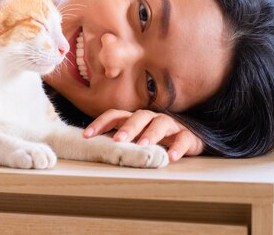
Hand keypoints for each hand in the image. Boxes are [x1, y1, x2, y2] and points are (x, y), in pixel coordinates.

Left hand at [83, 109, 204, 161]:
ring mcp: (169, 125)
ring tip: (143, 145)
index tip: (86, 135)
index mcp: (134, 118)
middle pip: (138, 117)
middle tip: (117, 140)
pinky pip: (183, 139)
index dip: (101, 123)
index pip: (115, 116)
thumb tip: (90, 149)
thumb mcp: (134, 139)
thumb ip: (117, 141)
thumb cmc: (154, 139)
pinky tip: (171, 157)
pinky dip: (178, 147)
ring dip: (151, 134)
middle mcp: (150, 118)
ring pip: (160, 124)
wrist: (187, 139)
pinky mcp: (186, 136)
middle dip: (127, 128)